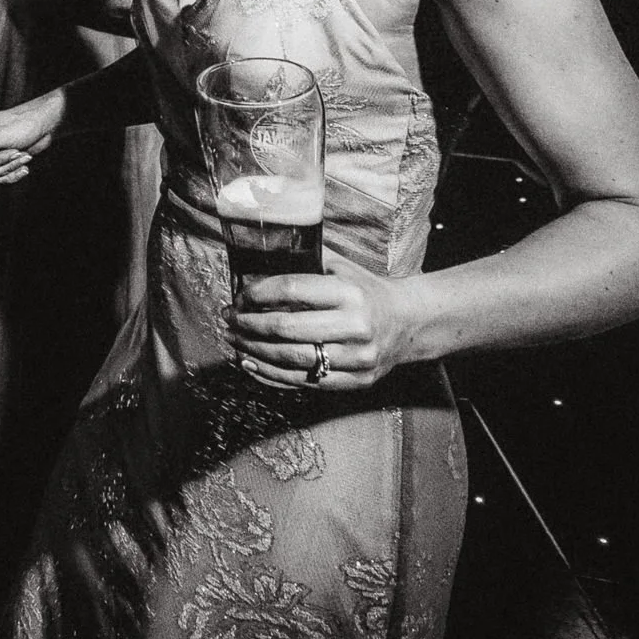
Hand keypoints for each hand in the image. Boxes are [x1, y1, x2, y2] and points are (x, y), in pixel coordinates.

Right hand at [0, 87, 65, 181]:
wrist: (45, 123)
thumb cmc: (24, 122)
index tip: (12, 150)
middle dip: (6, 164)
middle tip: (19, 152)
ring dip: (12, 168)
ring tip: (25, 156)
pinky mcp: (2, 160)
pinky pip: (2, 176)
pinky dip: (14, 174)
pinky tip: (24, 167)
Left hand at [229, 253, 421, 391]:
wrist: (409, 322)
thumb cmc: (366, 290)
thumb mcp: (342, 267)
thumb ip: (306, 260)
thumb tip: (258, 256)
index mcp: (349, 292)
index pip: (290, 290)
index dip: (257, 294)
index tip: (239, 296)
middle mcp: (355, 326)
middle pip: (286, 328)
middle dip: (248, 324)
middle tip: (229, 319)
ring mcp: (357, 357)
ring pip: (292, 359)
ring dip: (254, 351)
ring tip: (234, 341)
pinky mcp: (357, 380)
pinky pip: (305, 381)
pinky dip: (272, 375)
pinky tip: (251, 364)